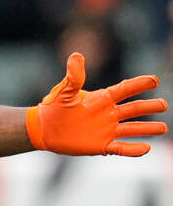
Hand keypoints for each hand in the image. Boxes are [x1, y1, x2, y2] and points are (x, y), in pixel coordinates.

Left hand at [26, 53, 167, 156]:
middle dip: (149, 107)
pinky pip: (121, 148)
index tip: (154, 80)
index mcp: (102, 99)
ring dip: (148, 129)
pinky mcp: (102, 146)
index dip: (139, 85)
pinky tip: (146, 148)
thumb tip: (76, 56)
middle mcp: (109, 114)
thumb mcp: (65, 92)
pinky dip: (133, 149)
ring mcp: (107, 130)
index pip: (125, 90)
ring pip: (133, 129)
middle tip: (163, 105)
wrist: (44, 130)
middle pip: (134, 109)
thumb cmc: (54, 108)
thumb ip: (74, 77)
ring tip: (163, 127)